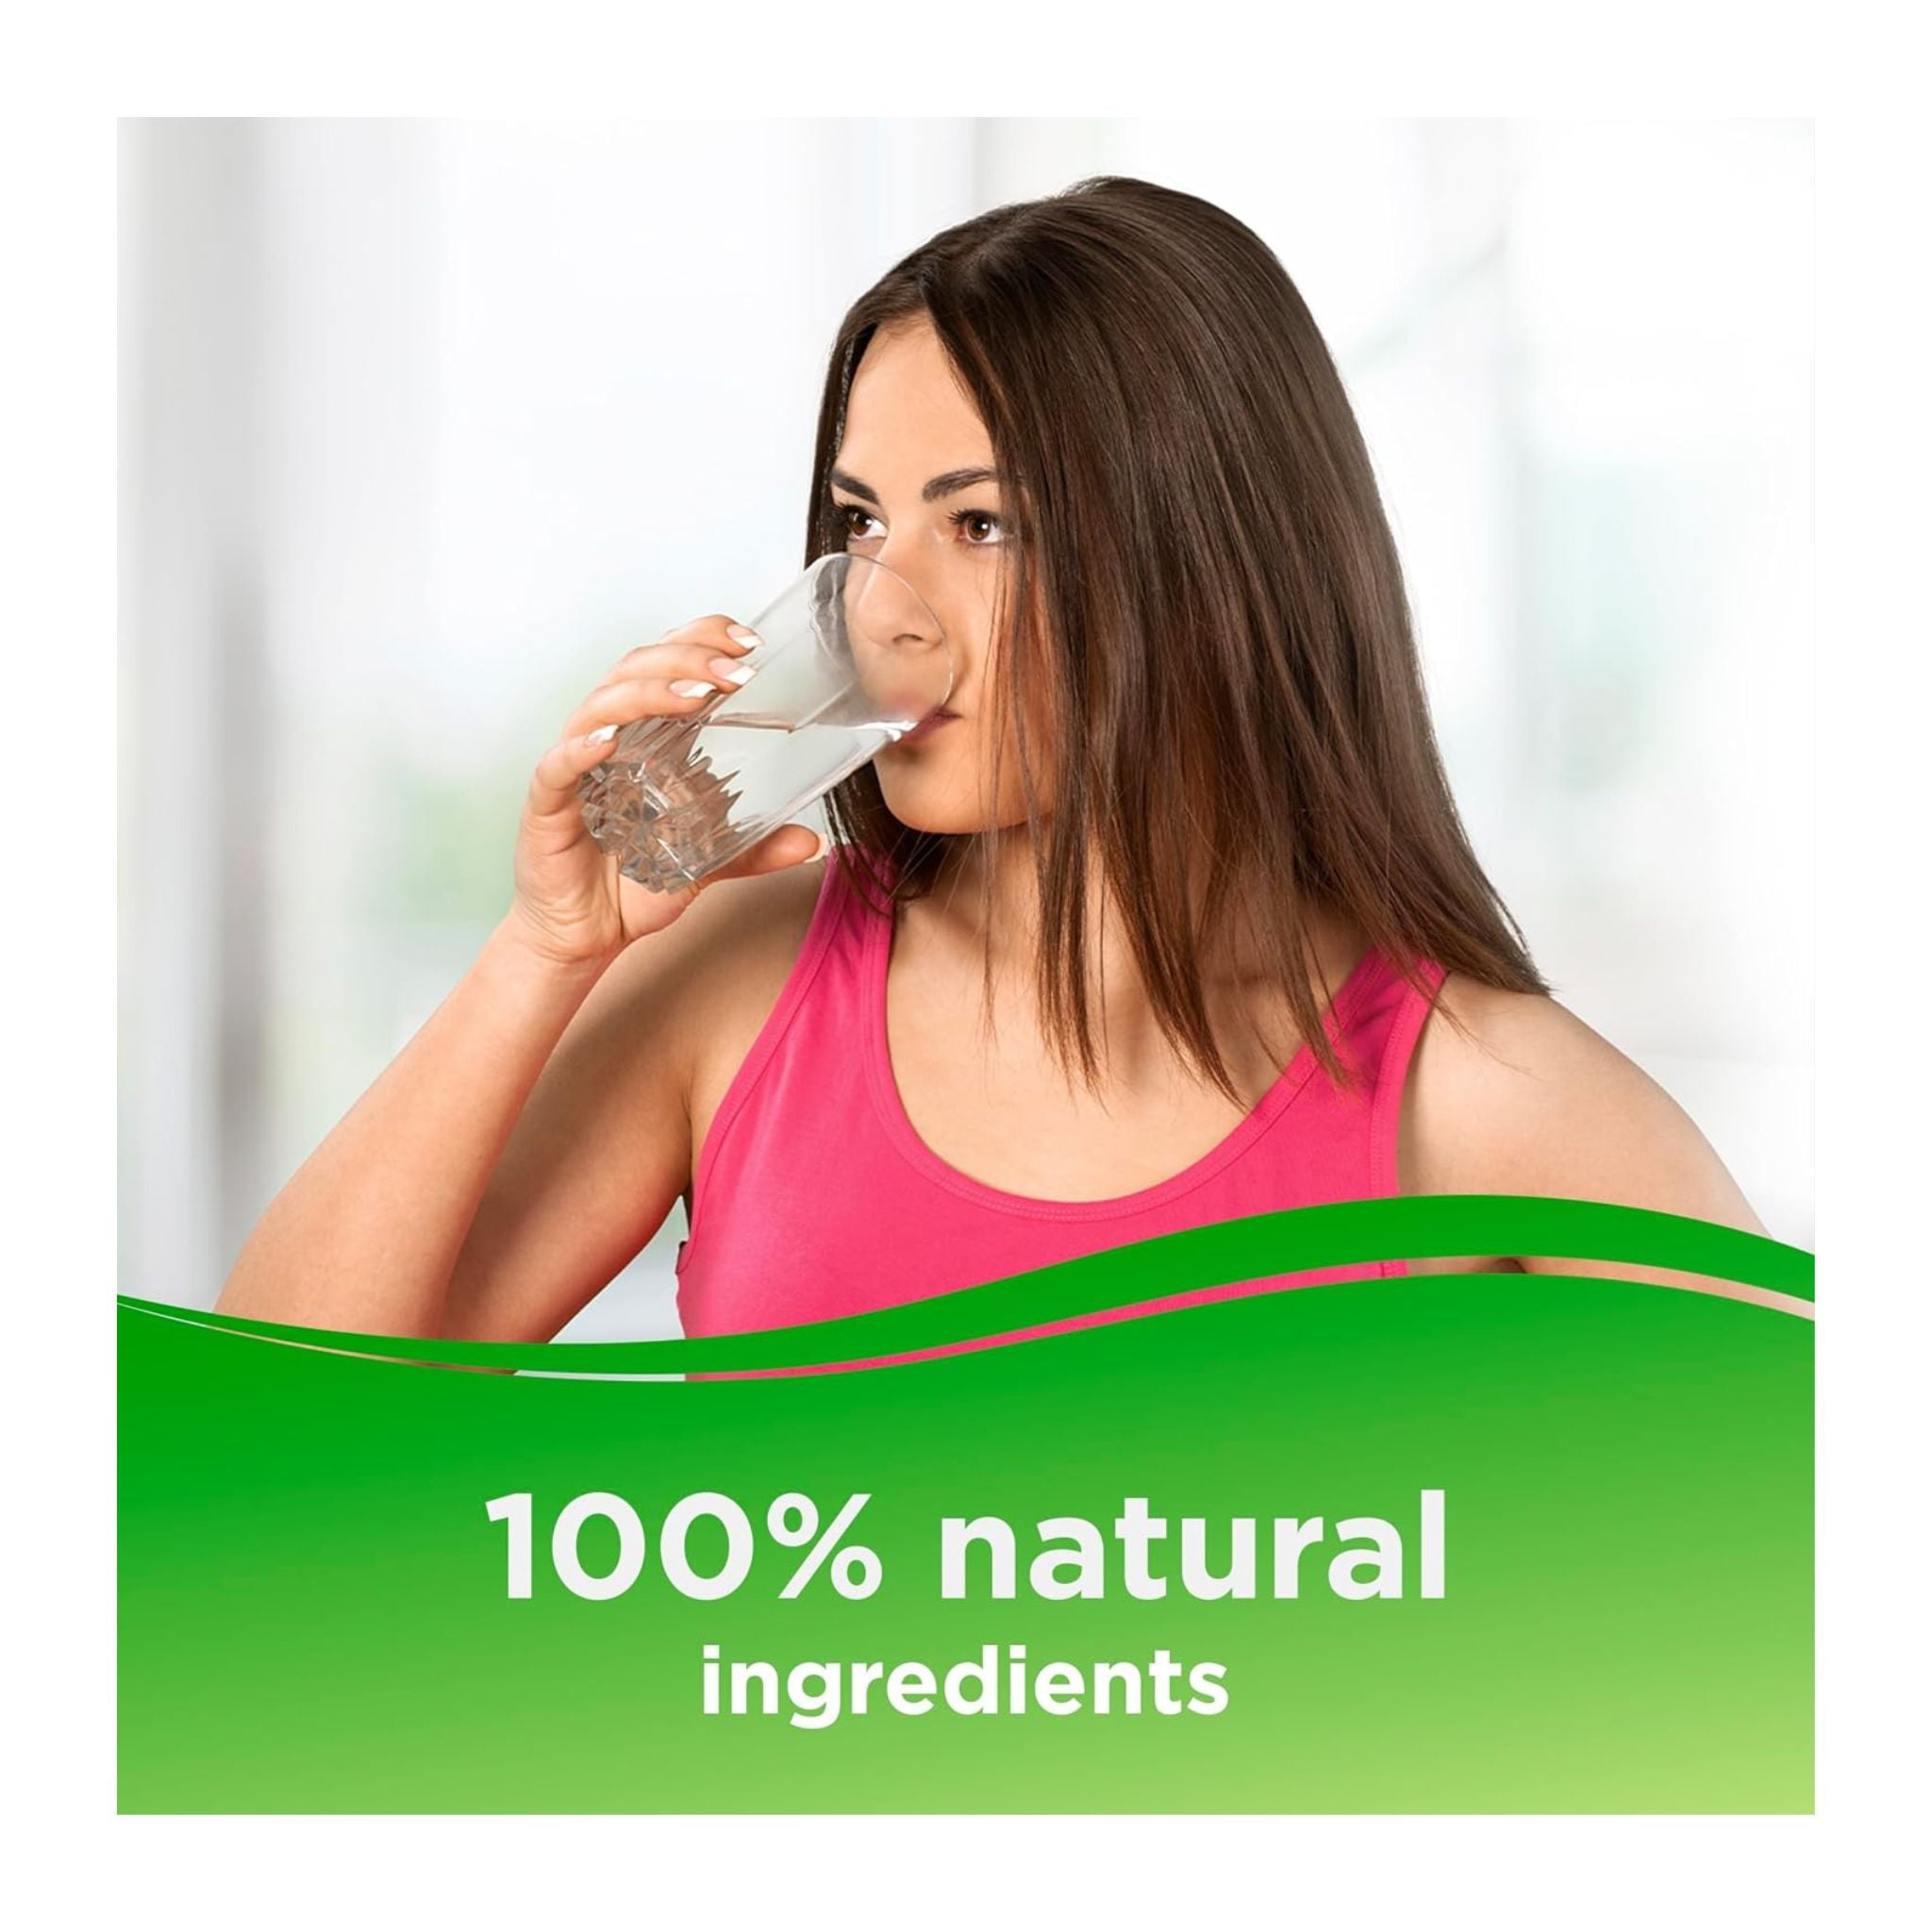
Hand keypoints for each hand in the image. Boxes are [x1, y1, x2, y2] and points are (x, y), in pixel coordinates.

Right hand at [508, 614, 824, 968]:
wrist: (586, 936)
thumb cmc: (633, 887)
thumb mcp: (706, 863)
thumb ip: (754, 847)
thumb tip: (812, 841)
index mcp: (644, 739)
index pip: (667, 665)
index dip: (702, 641)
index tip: (749, 642)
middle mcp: (608, 740)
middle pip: (636, 670)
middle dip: (687, 659)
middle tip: (734, 671)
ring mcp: (575, 768)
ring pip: (600, 706)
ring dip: (648, 693)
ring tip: (693, 695)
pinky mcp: (547, 804)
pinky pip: (557, 766)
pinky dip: (580, 748)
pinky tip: (609, 741)